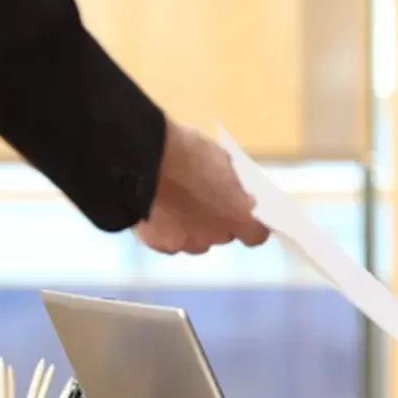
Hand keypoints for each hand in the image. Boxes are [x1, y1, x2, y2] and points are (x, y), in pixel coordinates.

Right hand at [134, 120, 269, 253]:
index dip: (251, 225)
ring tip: (177, 206)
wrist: (141, 159)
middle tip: (205, 200)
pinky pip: (169, 242)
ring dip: (193, 228)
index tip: (244, 212)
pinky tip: (159, 212)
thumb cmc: (188, 153)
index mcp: (237, 215)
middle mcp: (215, 236)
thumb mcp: (222, 160)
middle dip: (218, 221)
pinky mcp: (159, 244)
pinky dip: (167, 231)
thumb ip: (233, 184)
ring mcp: (186, 243)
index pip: (256, 235)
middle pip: (223, 235)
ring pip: (196, 241)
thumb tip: (238, 194)